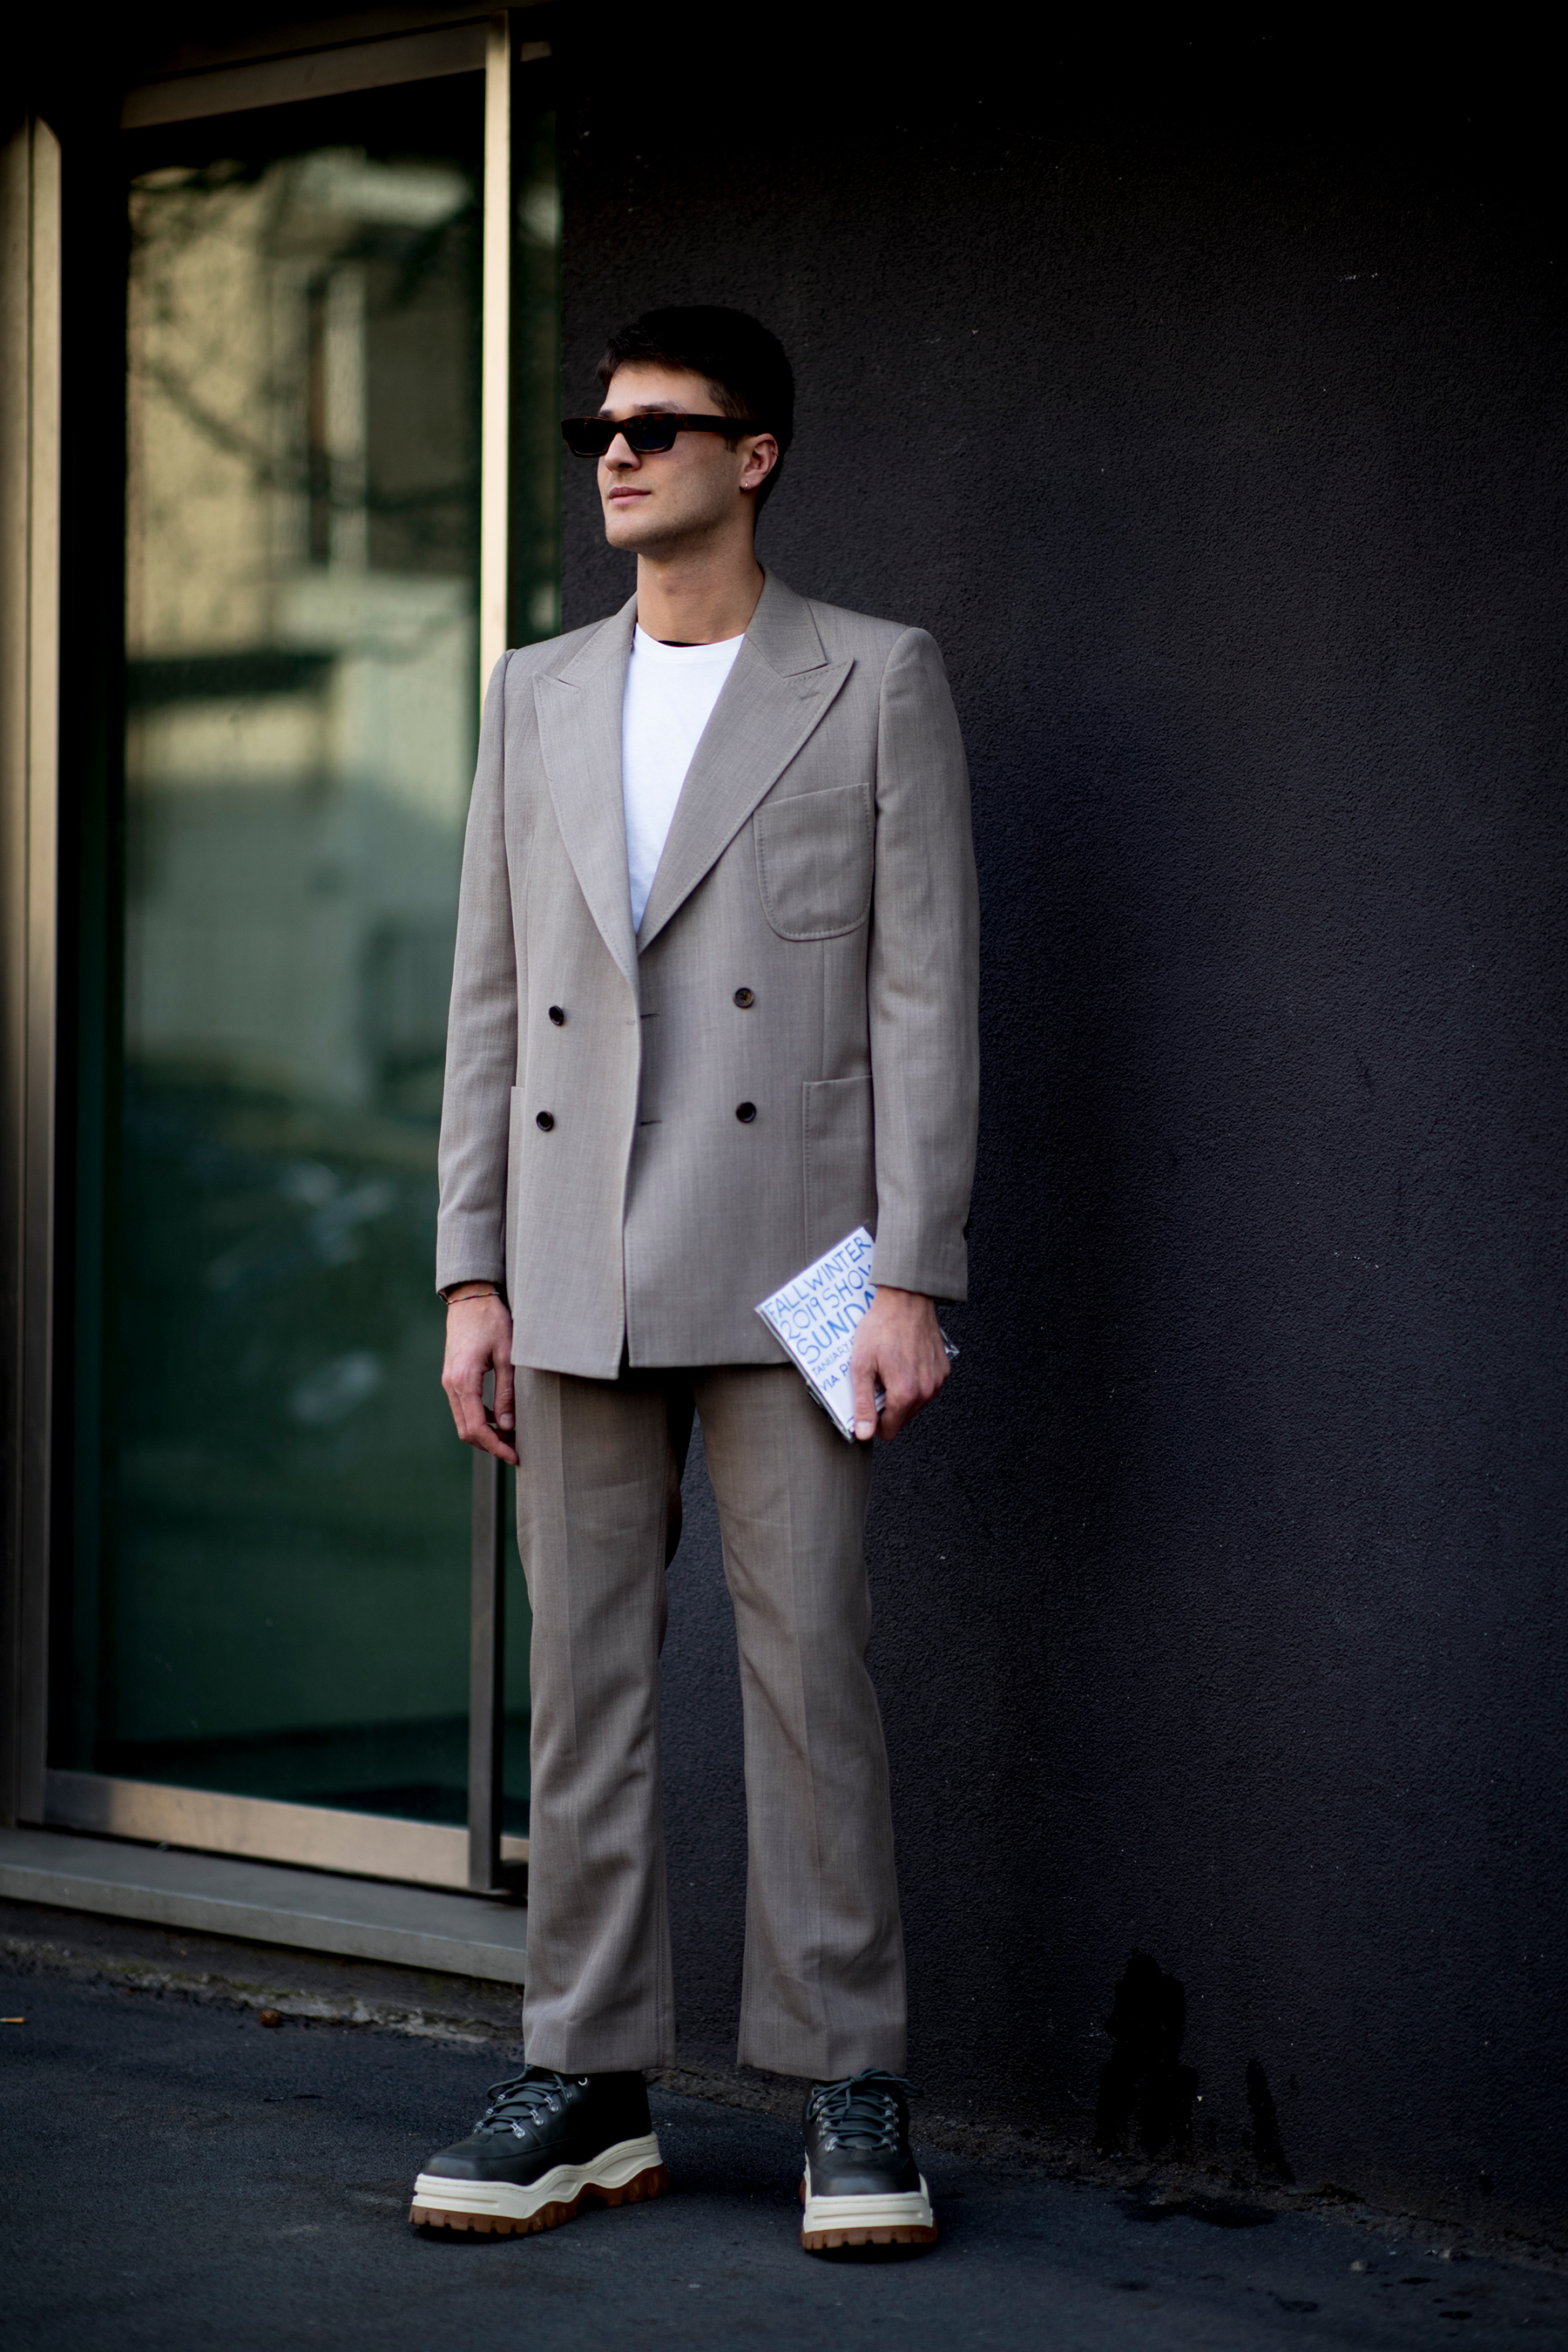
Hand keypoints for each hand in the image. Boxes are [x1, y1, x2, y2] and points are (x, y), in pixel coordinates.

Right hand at [441, 1293, 517, 1464]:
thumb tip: (508, 1426)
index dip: (496, 1447)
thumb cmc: (492, 1321)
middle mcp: (451, 1385)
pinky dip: (480, 1419)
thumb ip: (507, 1392)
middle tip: (516, 1450)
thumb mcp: (508, 1355)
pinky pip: (464, 1407)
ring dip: (485, 1434)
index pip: (477, 1428)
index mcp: (464, 1381)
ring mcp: (449, 1381)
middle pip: (466, 1430)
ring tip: (512, 1437)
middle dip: (490, 1445)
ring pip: (463, 1421)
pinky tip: (501, 1418)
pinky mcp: (452, 1377)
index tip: (515, 1456)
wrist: (470, 1298)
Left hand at [849, 1286, 948, 1442]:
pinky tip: (903, 1362)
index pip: (890, 1430)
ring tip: (889, 1369)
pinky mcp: (943, 1369)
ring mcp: (937, 1380)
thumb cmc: (882, 1328)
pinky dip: (915, 1381)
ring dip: (901, 1393)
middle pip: (903, 1418)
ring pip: (915, 1404)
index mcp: (905, 1394)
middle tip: (876, 1380)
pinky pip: (927, 1387)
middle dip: (887, 1406)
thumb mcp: (861, 1366)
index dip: (874, 1422)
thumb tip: (865, 1433)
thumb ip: (863, 1404)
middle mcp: (926, 1391)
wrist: (905, 1300)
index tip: (867, 1407)